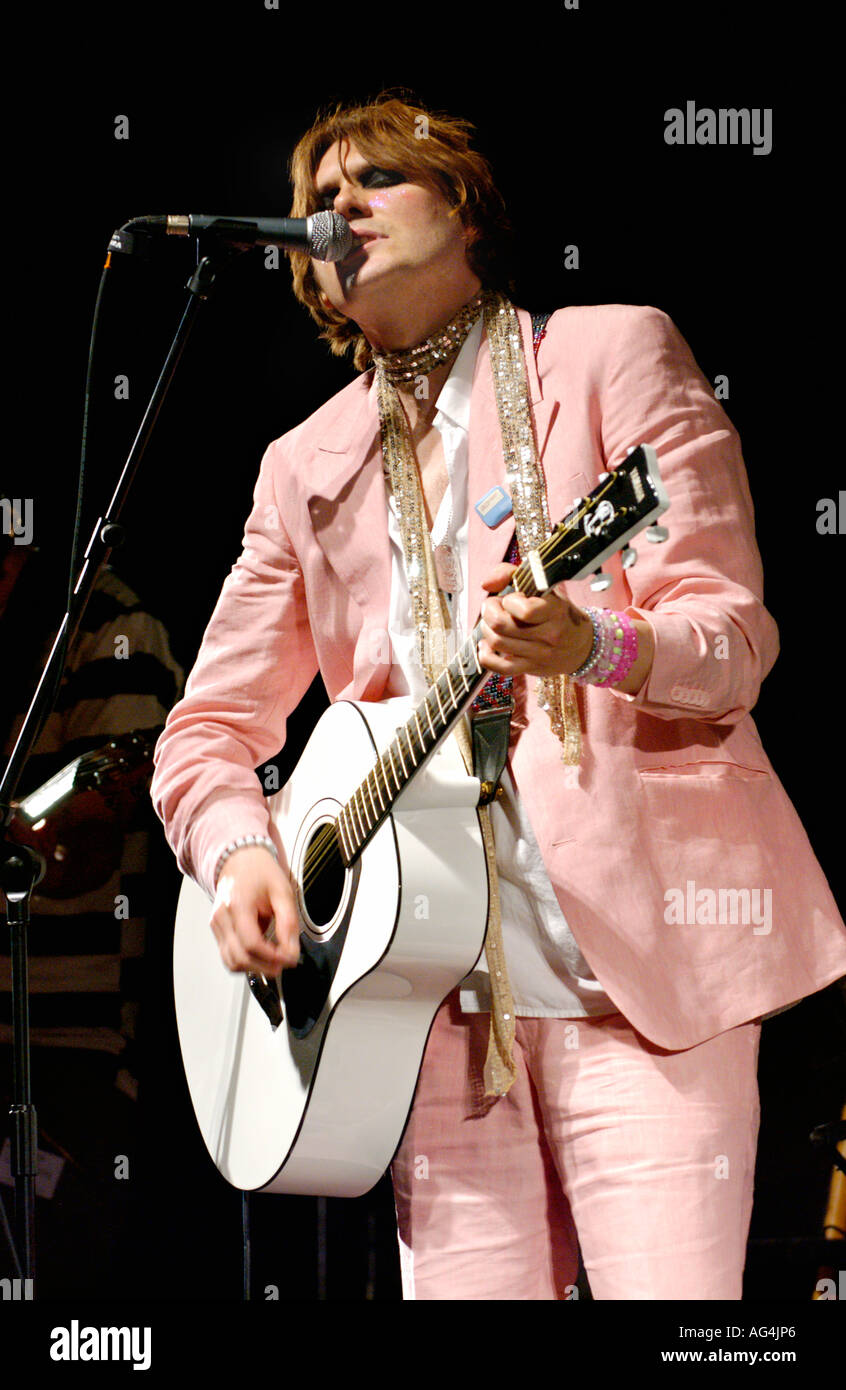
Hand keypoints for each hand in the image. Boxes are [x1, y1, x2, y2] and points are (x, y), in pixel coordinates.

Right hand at [210, 846, 299, 973]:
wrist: (240, 860)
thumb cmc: (260, 872)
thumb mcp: (283, 892)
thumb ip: (288, 923)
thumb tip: (291, 952)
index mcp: (238, 905)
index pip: (251, 943)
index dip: (271, 956)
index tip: (289, 958)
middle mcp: (222, 917)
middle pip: (239, 957)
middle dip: (264, 967)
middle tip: (284, 963)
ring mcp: (216, 925)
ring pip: (231, 962)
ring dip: (254, 968)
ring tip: (274, 960)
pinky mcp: (217, 930)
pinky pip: (228, 955)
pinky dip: (245, 960)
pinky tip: (261, 954)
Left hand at [478, 563, 593, 677]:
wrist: (582, 645)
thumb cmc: (557, 612)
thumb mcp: (543, 587)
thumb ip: (511, 574)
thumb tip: (486, 584)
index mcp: (555, 611)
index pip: (524, 610)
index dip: (508, 600)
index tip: (511, 598)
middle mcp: (549, 635)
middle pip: (502, 625)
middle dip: (489, 611)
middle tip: (492, 607)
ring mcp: (540, 654)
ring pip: (497, 642)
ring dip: (486, 629)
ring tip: (492, 623)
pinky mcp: (531, 669)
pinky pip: (499, 668)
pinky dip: (485, 656)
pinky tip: (486, 645)